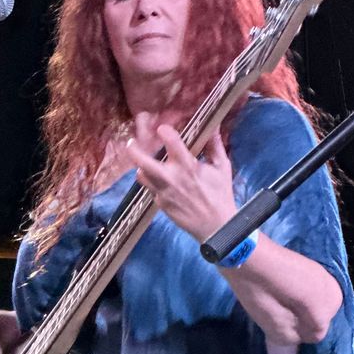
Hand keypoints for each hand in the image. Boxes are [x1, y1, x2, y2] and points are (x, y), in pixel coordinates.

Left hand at [124, 113, 236, 242]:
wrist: (215, 226)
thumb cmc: (220, 194)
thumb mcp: (222, 167)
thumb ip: (215, 146)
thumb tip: (214, 126)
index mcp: (188, 166)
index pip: (171, 142)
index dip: (164, 132)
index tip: (162, 129)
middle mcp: (171, 178)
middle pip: (143, 162)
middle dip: (134, 150)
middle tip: (131, 143)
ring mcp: (163, 192)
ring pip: (142, 176)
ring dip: (141, 167)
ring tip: (145, 163)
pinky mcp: (160, 204)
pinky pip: (150, 189)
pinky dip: (152, 182)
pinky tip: (160, 180)